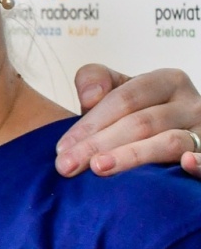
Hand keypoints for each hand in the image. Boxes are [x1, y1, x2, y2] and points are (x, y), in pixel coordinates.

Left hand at [56, 65, 200, 177]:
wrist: (176, 131)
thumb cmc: (140, 113)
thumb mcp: (119, 90)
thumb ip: (96, 80)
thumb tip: (89, 96)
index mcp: (167, 81)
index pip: (124, 99)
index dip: (90, 123)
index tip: (62, 148)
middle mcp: (190, 104)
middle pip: (140, 123)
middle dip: (98, 144)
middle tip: (67, 166)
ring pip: (169, 142)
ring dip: (132, 157)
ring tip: (99, 168)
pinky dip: (199, 164)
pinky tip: (185, 165)